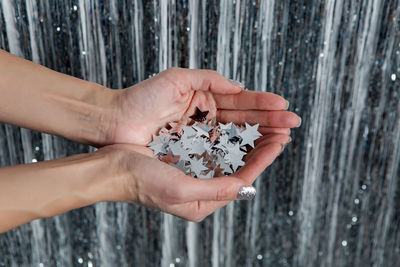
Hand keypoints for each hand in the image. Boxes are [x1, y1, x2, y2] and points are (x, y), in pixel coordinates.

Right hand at [101, 133, 290, 221]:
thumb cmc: (141, 182)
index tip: (279, 142)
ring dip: (249, 140)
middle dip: (261, 148)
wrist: (112, 168)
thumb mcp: (179, 190)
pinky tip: (239, 127)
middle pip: (241, 167)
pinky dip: (230, 137)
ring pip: (231, 155)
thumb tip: (246, 186)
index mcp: (203, 202)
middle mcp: (202, 188)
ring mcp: (195, 173)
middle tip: (282, 131)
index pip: (242, 180)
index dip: (262, 160)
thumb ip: (215, 189)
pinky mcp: (186, 158)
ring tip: (266, 126)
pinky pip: (215, 147)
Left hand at [107, 68, 300, 145]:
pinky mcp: (192, 152)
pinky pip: (219, 152)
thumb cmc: (142, 98)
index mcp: (203, 98)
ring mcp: (200, 136)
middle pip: (242, 120)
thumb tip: (239, 86)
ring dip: (259, 138)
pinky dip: (238, 153)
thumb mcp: (176, 79)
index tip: (283, 106)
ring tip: (282, 138)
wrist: (115, 122)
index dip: (262, 103)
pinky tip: (256, 152)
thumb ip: (209, 79)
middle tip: (292, 124)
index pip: (239, 101)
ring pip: (235, 137)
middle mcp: (205, 118)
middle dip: (268, 122)